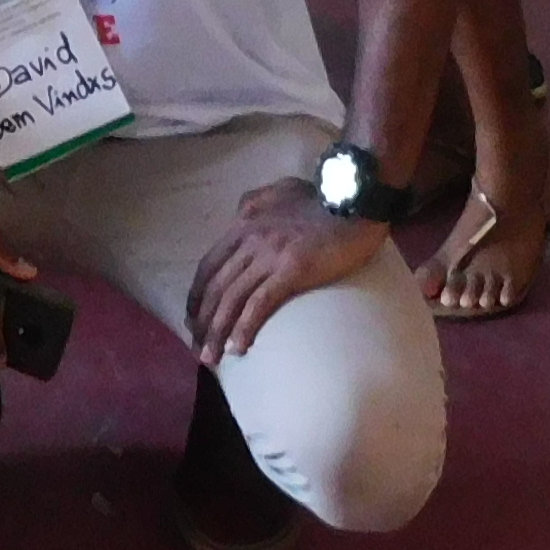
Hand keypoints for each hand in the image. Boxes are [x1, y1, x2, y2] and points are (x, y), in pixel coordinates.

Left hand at [185, 177, 382, 361]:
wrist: (356, 201)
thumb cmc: (322, 200)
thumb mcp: (280, 191)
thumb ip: (256, 202)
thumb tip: (240, 215)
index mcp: (244, 222)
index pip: (208, 265)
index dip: (197, 295)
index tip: (193, 319)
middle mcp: (250, 237)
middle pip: (215, 286)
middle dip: (201, 321)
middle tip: (196, 348)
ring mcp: (269, 253)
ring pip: (232, 298)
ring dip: (217, 331)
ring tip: (211, 358)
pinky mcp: (292, 269)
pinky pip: (260, 304)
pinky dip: (245, 327)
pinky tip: (240, 347)